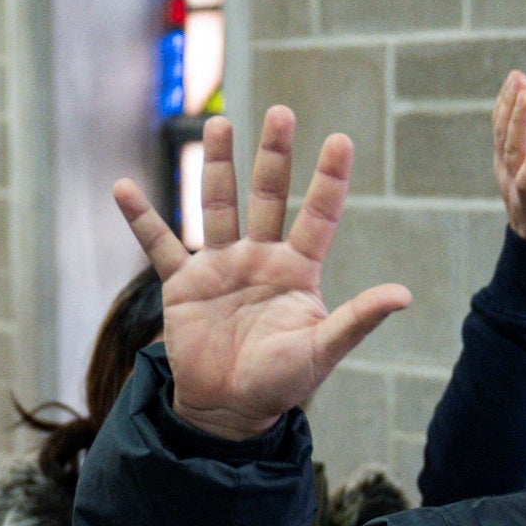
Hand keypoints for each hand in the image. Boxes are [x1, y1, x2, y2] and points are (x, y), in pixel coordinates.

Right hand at [111, 106, 411, 440]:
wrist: (228, 411)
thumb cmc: (280, 383)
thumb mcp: (322, 350)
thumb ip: (357, 319)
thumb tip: (403, 295)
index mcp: (297, 270)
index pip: (318, 216)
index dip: (330, 180)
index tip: (341, 140)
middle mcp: (260, 258)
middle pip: (268, 195)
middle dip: (274, 156)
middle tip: (281, 114)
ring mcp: (220, 266)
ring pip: (218, 205)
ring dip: (218, 166)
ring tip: (219, 123)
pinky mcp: (183, 286)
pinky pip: (160, 245)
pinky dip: (141, 218)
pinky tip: (122, 188)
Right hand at [491, 70, 525, 249]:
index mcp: (508, 161)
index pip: (502, 126)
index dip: (507, 101)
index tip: (516, 76)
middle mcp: (507, 171)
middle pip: (505, 134)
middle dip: (511, 105)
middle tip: (519, 80)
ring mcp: (517, 187)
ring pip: (514, 151)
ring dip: (520, 124)